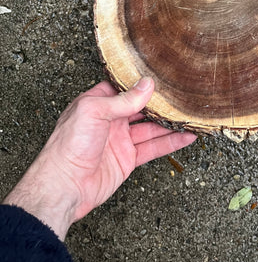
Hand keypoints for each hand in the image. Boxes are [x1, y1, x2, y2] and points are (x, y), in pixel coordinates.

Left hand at [3, 78, 195, 238]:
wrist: (64, 185)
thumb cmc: (67, 147)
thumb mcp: (94, 111)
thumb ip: (123, 100)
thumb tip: (146, 85)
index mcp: (97, 103)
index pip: (123, 88)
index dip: (141, 82)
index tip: (161, 76)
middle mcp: (109, 120)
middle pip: (141, 108)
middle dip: (160, 103)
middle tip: (181, 96)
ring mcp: (120, 140)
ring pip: (151, 128)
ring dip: (170, 123)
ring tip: (190, 116)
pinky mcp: (127, 159)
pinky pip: (153, 148)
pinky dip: (171, 143)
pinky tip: (185, 137)